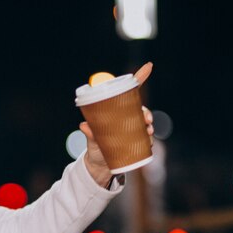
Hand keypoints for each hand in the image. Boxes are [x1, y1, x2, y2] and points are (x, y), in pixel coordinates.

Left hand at [80, 62, 154, 186]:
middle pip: (140, 109)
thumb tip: (83, 125)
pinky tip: (148, 142)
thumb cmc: (94, 148)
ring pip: (145, 124)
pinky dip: (149, 140)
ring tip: (148, 131)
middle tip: (146, 119)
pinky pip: (146, 139)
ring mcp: (132, 131)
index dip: (140, 78)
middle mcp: (126, 119)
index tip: (149, 66)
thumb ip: (89, 133)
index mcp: (116, 112)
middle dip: (146, 112)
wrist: (98, 166)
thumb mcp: (92, 140)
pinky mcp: (136, 143)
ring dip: (149, 126)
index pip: (129, 93)